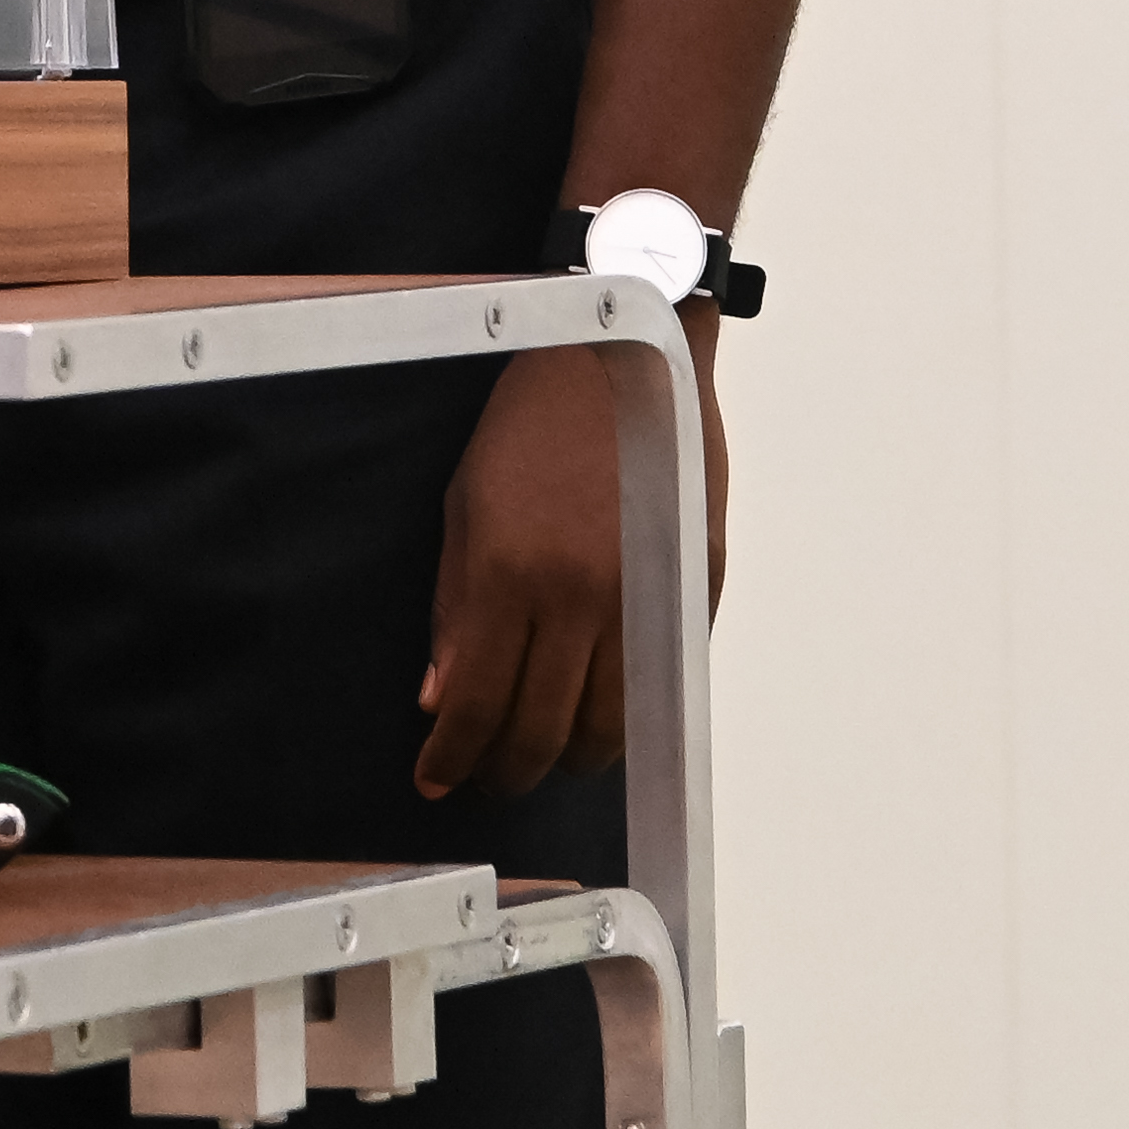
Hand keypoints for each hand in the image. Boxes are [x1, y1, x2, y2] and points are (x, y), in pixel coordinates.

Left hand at [414, 330, 729, 798]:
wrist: (625, 350)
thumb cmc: (536, 417)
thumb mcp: (466, 503)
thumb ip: (455, 609)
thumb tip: (440, 698)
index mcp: (515, 571)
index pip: (479, 703)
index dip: (453, 756)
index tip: (437, 776)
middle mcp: (584, 595)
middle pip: (543, 731)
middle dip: (506, 771)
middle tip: (484, 778)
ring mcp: (645, 595)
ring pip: (609, 727)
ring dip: (569, 756)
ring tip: (539, 754)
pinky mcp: (692, 588)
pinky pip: (657, 684)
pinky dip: (623, 715)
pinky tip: (593, 715)